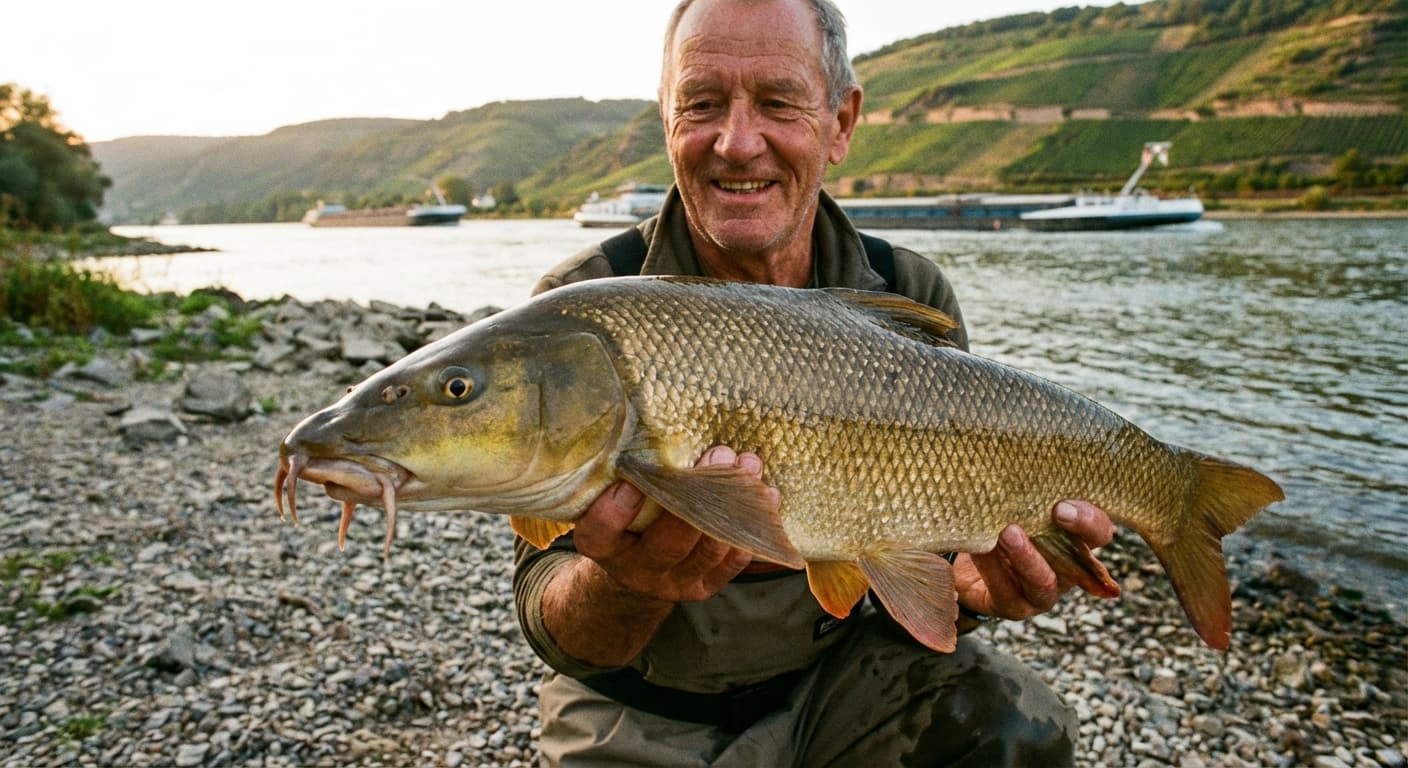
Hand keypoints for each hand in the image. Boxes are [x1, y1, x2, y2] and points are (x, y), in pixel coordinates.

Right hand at [573, 446, 759, 603]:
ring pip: (708, 551)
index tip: (635, 476)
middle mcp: (636, 569)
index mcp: (603, 545)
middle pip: (667, 544)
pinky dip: (752, 527)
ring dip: (734, 506)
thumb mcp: (614, 493)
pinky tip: (766, 495)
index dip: (616, 508)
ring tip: (748, 465)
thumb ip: (630, 470)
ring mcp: (674, 582)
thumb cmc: (628, 512)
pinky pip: (733, 562)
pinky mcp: (705, 586)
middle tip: (718, 452)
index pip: (601, 532)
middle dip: (698, 497)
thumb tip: (660, 419)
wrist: (640, 567)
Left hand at [952, 500, 1114, 620]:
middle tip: (1053, 511)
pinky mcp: (1012, 607)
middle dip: (1069, 537)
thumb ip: (1024, 489)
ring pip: (1043, 582)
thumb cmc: (998, 521)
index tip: (1063, 505)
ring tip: (1008, 532)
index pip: (1099, 531)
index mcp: (1074, 540)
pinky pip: (1004, 591)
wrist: (967, 563)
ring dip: (1027, 556)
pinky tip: (980, 547)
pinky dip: (992, 568)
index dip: (1088, 520)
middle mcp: (1064, 570)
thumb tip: (1015, 455)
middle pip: (1083, 561)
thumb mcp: (1014, 502)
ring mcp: (1040, 593)